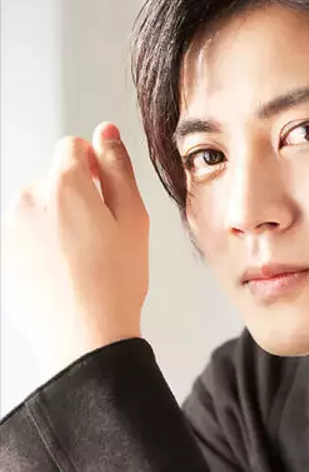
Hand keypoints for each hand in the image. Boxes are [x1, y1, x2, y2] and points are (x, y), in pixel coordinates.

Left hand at [1, 123, 149, 379]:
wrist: (84, 339)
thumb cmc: (115, 284)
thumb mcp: (134, 220)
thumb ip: (118, 169)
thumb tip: (106, 132)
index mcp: (63, 184)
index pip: (72, 147)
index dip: (94, 168)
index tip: (105, 200)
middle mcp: (26, 199)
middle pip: (52, 180)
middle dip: (74, 199)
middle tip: (98, 240)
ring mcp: (8, 229)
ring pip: (36, 210)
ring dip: (55, 223)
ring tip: (78, 262)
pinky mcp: (0, 256)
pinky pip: (23, 237)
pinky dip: (39, 248)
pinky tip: (59, 275)